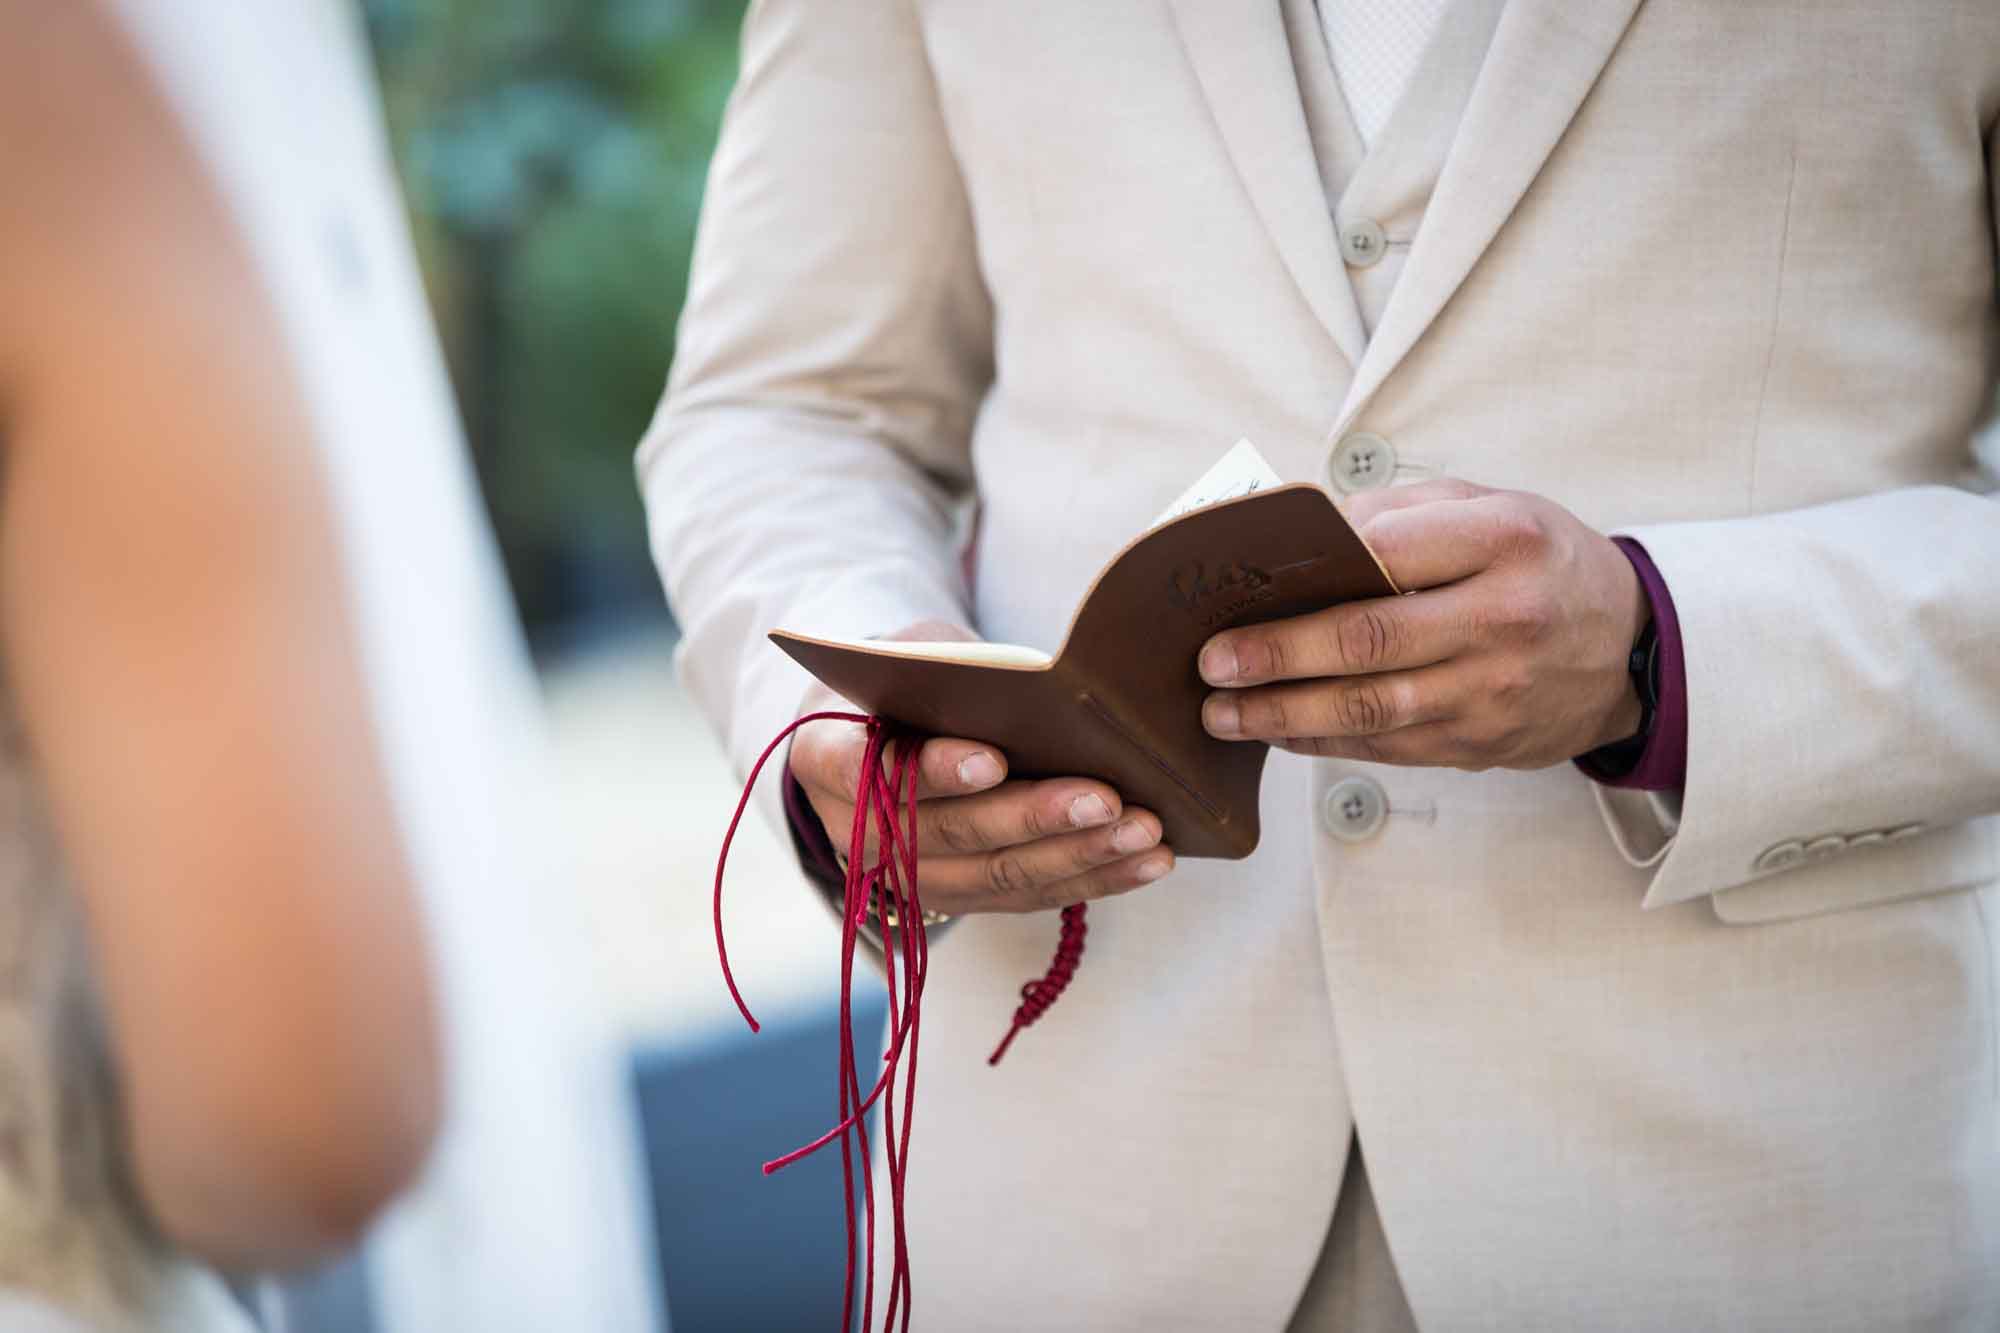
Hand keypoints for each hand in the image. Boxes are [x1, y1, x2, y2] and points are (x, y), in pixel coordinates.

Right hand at [789, 621, 1175, 913]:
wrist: (876, 734)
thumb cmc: (906, 679)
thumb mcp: (915, 654)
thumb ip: (957, 672)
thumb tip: (1046, 687)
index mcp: (826, 758)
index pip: (871, 771)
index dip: (933, 769)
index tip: (994, 758)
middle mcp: (854, 833)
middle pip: (948, 834)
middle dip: (1034, 818)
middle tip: (1107, 799)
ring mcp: (905, 878)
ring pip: (995, 878)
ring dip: (1079, 857)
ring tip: (1145, 832)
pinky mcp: (958, 898)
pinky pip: (1029, 898)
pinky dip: (1095, 879)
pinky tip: (1149, 861)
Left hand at [1198, 480, 1648, 769]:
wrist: (1632, 646)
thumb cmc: (1542, 564)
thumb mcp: (1490, 508)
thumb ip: (1399, 514)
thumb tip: (1298, 535)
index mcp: (1503, 541)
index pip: (1385, 554)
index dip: (1306, 576)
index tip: (1238, 591)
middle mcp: (1503, 618)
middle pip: (1368, 641)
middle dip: (1276, 656)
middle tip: (1211, 664)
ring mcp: (1493, 691)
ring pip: (1370, 710)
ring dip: (1284, 716)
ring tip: (1223, 713)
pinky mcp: (1482, 744)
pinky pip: (1387, 748)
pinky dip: (1323, 743)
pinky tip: (1279, 732)